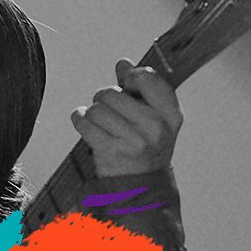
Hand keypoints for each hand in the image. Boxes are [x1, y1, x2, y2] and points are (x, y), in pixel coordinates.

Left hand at [71, 58, 183, 177]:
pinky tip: (83, 121)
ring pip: (96, 109)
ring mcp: (133, 140)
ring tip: (99, 121)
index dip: (131, 77)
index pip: (146, 77)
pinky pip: (84, 123)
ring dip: (92, 112)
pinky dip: (79, 119)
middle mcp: (155, 126)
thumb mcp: (153, 117)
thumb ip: (139, 88)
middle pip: (112, 93)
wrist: (141, 187)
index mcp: (170, 113)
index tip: (127, 85)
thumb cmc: (146, 146)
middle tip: (108, 109)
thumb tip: (123, 63)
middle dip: (104, 98)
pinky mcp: (111, 151)